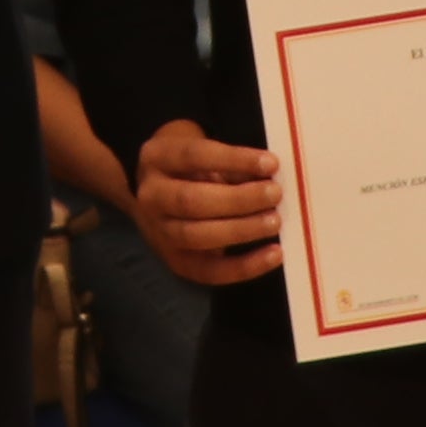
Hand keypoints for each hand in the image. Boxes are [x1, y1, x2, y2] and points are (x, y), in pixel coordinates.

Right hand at [131, 123, 286, 288]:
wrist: (157, 196)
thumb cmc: (190, 169)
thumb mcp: (204, 154)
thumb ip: (232, 165)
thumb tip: (269, 175)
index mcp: (156, 158)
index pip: (193, 156)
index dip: (234, 160)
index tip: (271, 163)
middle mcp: (150, 197)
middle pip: (190, 200)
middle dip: (238, 199)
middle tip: (274, 194)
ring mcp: (158, 233)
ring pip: (196, 237)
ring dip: (241, 230)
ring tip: (274, 222)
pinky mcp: (174, 262)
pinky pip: (209, 271)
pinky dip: (245, 267)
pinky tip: (274, 254)